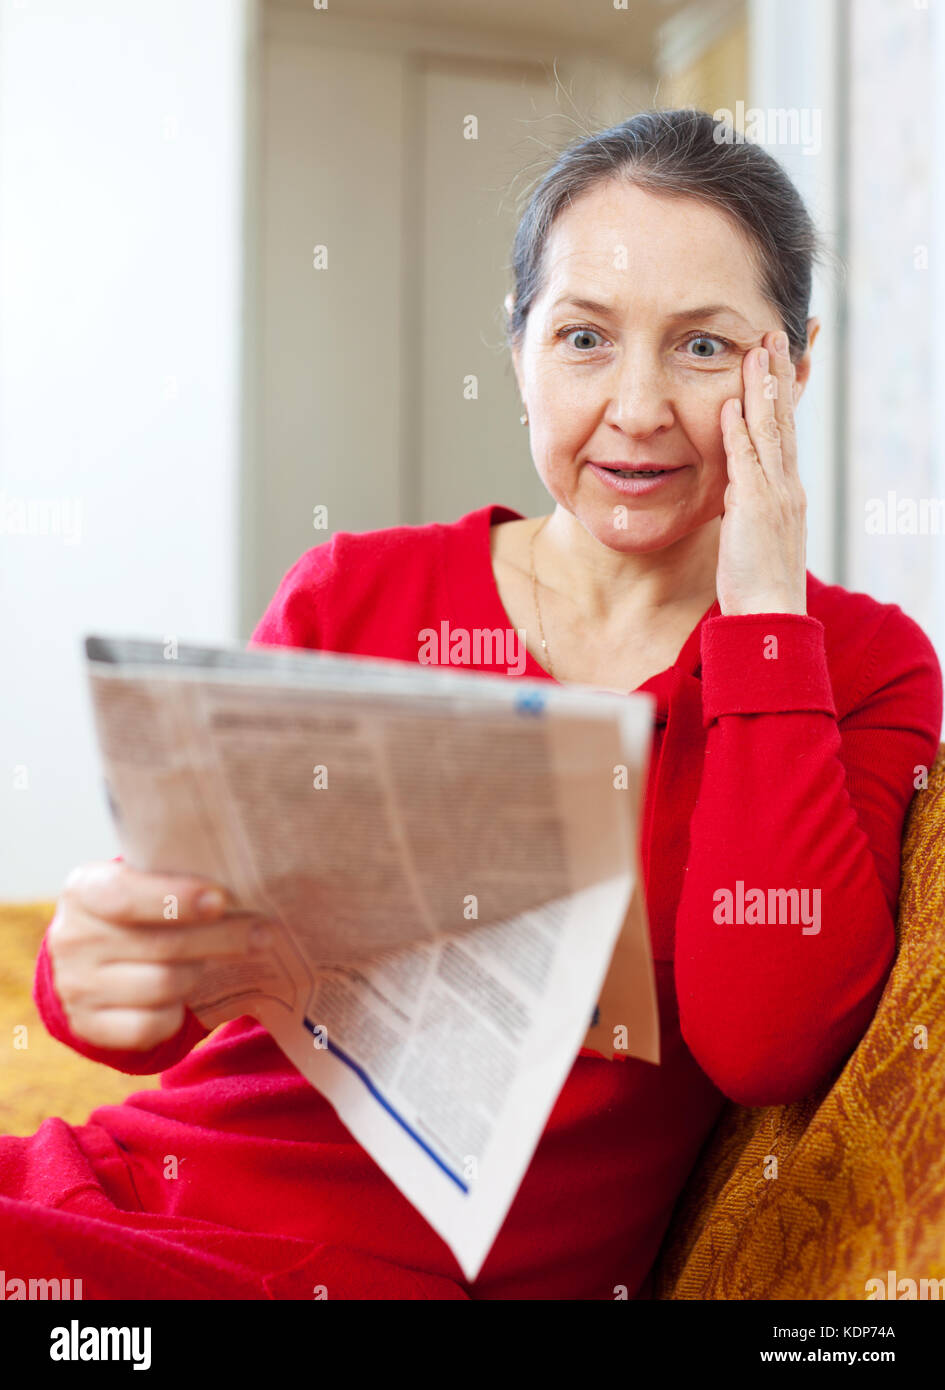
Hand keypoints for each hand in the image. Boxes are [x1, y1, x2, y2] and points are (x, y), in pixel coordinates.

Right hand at [47, 861, 267, 1050]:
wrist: (96, 958)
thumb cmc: (139, 909)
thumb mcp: (145, 881)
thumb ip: (179, 879)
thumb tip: (245, 883)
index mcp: (84, 889)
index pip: (126, 896)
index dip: (176, 899)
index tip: (221, 899)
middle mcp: (72, 938)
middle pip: (161, 945)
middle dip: (220, 938)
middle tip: (263, 932)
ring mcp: (76, 986)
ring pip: (163, 984)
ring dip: (200, 972)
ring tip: (217, 960)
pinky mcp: (89, 1026)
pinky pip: (149, 1026)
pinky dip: (177, 1014)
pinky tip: (189, 996)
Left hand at [716, 329, 807, 615]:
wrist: (770, 614)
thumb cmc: (757, 582)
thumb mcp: (753, 534)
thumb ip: (745, 505)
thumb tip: (734, 489)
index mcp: (786, 490)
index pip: (785, 431)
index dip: (784, 393)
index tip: (781, 359)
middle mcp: (786, 486)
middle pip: (783, 419)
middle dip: (778, 375)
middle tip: (773, 334)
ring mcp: (773, 495)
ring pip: (769, 431)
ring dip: (761, 389)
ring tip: (757, 350)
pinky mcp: (754, 509)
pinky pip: (745, 463)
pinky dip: (738, 433)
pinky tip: (730, 405)